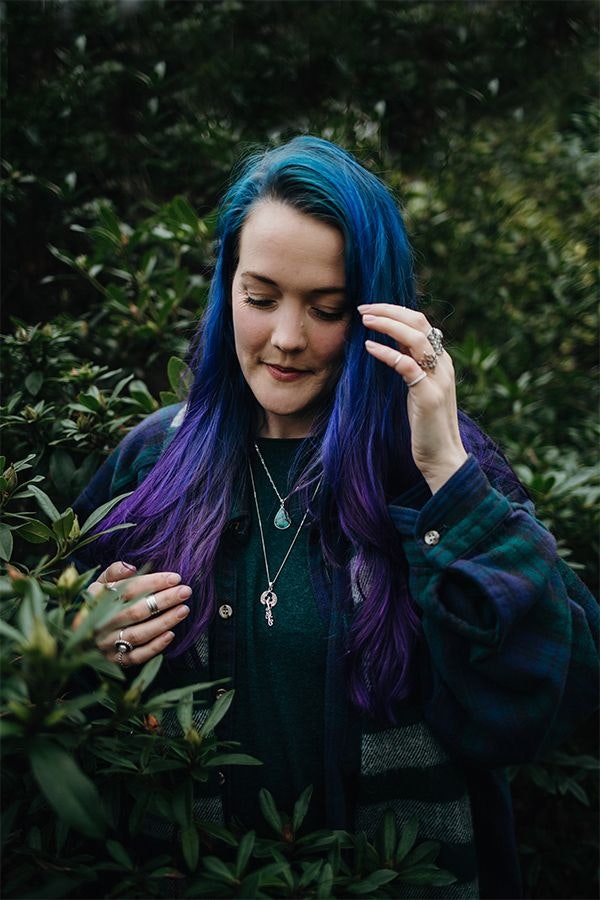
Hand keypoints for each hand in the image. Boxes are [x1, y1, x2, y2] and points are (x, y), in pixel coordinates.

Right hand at [87, 561, 191, 667]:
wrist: (82, 633)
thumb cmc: (99, 601)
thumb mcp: (101, 582)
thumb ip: (114, 571)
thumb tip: (130, 568)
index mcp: (97, 600)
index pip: (128, 589)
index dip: (153, 583)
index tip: (175, 578)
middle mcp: (100, 623)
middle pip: (135, 611)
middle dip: (164, 600)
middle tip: (185, 592)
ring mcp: (106, 643)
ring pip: (138, 634)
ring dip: (163, 622)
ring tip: (184, 610)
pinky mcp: (114, 660)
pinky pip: (136, 656)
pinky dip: (154, 647)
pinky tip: (171, 634)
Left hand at [359, 304, 467, 492]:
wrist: (442, 457)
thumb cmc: (426, 425)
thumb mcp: (418, 389)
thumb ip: (411, 364)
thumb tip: (392, 342)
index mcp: (441, 361)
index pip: (420, 322)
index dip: (395, 311)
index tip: (370, 309)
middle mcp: (443, 365)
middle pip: (419, 322)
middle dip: (389, 310)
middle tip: (363, 308)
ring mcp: (438, 379)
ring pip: (416, 338)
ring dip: (388, 324)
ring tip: (365, 320)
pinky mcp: (428, 396)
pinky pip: (407, 366)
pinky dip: (387, 353)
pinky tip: (369, 348)